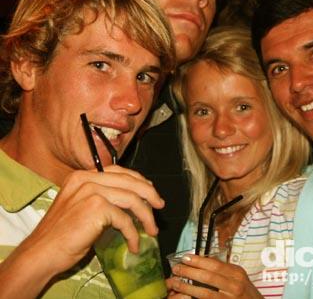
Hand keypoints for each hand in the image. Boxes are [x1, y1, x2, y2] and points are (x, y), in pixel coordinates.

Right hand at [0, 165, 163, 297]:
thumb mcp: (81, 207)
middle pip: (130, 181)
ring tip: (151, 230)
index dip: (139, 181)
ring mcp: (91, 191)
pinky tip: (133, 244)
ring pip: (132, 199)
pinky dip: (133, 234)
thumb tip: (132, 199)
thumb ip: (102, 197)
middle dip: (149, 195)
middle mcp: (86, 179)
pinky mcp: (96, 208)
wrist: (41, 253)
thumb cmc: (61, 235)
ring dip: (146, 217)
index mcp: (81, 176)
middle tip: (159, 207)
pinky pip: (125, 220)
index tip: (151, 192)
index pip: (119, 171)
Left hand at [166, 254, 262, 297]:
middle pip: (208, 277)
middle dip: (189, 272)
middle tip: (176, 269)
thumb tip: (204, 261)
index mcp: (237, 273)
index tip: (185, 257)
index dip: (198, 260)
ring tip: (175, 283)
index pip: (215, 264)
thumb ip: (224, 270)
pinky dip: (194, 298)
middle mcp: (234, 285)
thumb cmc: (246, 293)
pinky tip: (185, 297)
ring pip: (204, 293)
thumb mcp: (239, 278)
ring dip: (187, 287)